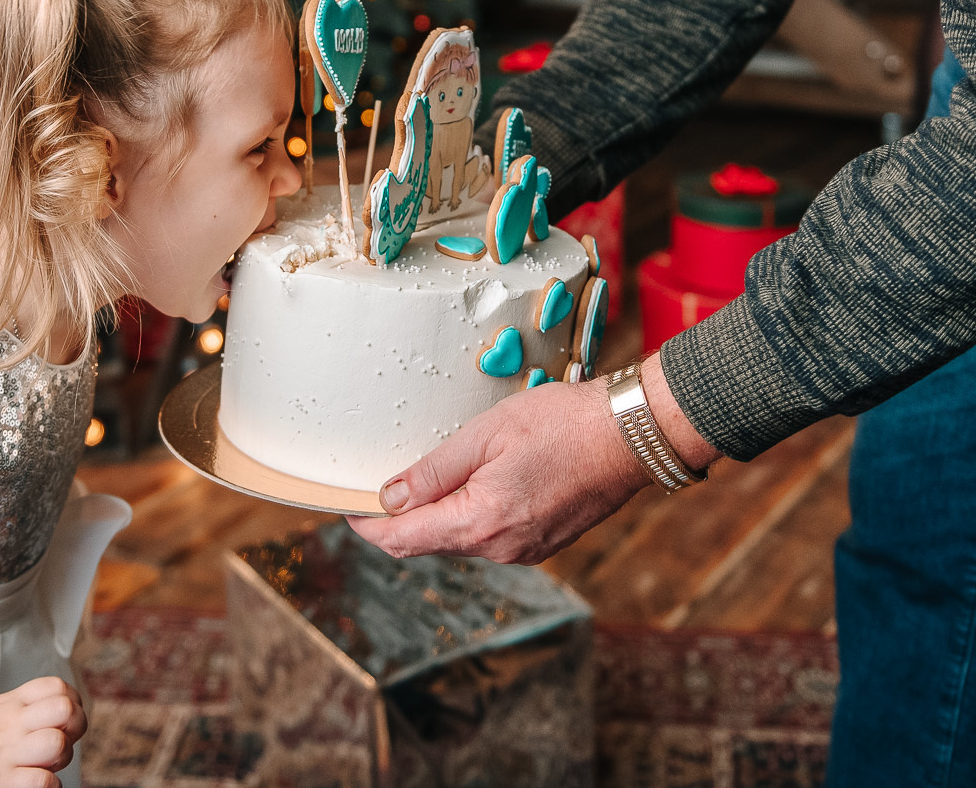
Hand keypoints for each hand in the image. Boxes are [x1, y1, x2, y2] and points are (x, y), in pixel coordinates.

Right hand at [0, 676, 84, 787]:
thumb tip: (65, 709)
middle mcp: (12, 724)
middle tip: (61, 741)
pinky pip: (43, 781)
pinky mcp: (1, 782)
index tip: (63, 719)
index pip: (58, 687)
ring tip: (46, 763)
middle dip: (74, 728)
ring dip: (61, 757)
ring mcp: (7, 753)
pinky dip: (48, 784)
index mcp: (12, 703)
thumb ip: (27, 704)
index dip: (72, 703)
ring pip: (57, 744)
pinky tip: (36, 781)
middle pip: (66, 711)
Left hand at [348, 377, 653, 564]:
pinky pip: (488, 537)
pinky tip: (468, 488)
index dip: (367, 526)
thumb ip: (433, 471)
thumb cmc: (563, 424)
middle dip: (398, 522)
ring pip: (458, 541)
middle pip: (427, 544)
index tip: (346, 508)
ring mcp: (523, 551)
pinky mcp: (541, 544)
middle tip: (376, 491)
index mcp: (479, 523)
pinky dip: (467, 517)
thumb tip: (389, 498)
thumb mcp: (485, 434)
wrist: (629, 436)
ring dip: (435, 518)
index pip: (402, 540)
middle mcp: (499, 549)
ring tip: (423, 481)